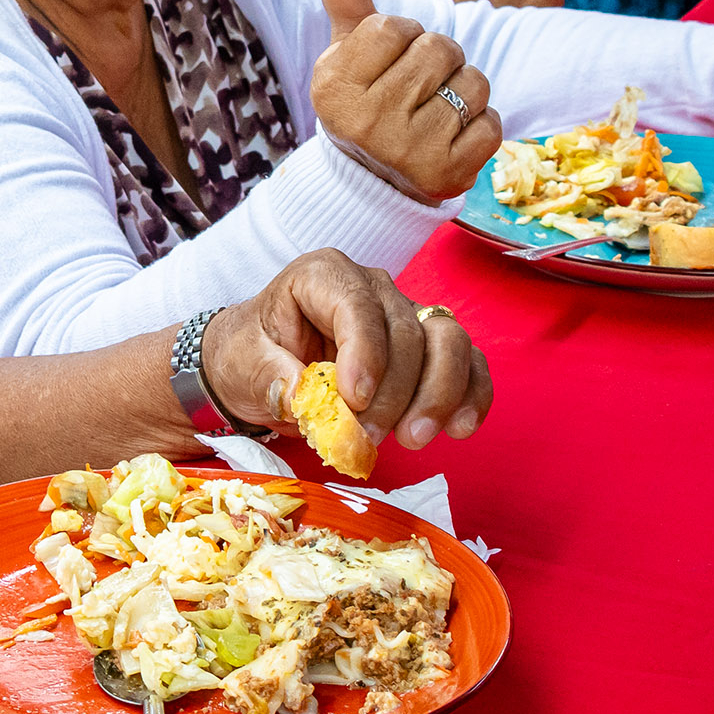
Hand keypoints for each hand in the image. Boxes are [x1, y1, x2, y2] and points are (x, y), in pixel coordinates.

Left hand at [203, 250, 494, 452]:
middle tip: (368, 437)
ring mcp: (406, 314)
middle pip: (407, 330)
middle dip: (395, 391)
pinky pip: (466, 363)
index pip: (357, 305)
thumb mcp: (242, 364)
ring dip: (439, 393)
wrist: (261, 366)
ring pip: (448, 341)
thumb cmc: (251, 355)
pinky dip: (471, 394)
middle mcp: (372, 286)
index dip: (365, 352)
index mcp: (323, 276)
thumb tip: (302, 395)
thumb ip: (269, 375)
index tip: (355, 400)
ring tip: (413, 438)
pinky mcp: (428, 349)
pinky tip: (461, 428)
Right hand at [304, 0, 503, 202]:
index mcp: (334, 86)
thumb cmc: (367, 96)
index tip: (389, 64)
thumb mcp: (348, 46)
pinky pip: (492, 123)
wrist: (375, 180)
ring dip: (464, 90)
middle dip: (439, 60)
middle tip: (416, 89)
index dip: (404, 37)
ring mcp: (406, 153)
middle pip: (439, 50)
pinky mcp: (446, 176)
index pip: (396, 26)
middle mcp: (365, 123)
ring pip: (472, 83)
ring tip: (436, 112)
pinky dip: (482, 125)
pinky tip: (453, 137)